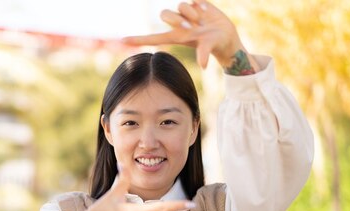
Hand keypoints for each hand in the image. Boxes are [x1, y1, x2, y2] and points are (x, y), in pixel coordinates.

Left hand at [122, 0, 258, 71]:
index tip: (123, 40)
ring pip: (180, 5)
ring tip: (201, 19)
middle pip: (165, 15)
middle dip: (177, 18)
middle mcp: (179, 24)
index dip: (139, 39)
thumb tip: (204, 65)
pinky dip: (200, 2)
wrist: (227, 36)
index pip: (153, 38)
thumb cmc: (216, 45)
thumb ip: (205, 52)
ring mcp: (187, 14)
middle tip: (192, 26)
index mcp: (177, 37)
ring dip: (190, 11)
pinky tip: (207, 10)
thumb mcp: (210, 47)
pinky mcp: (196, 4)